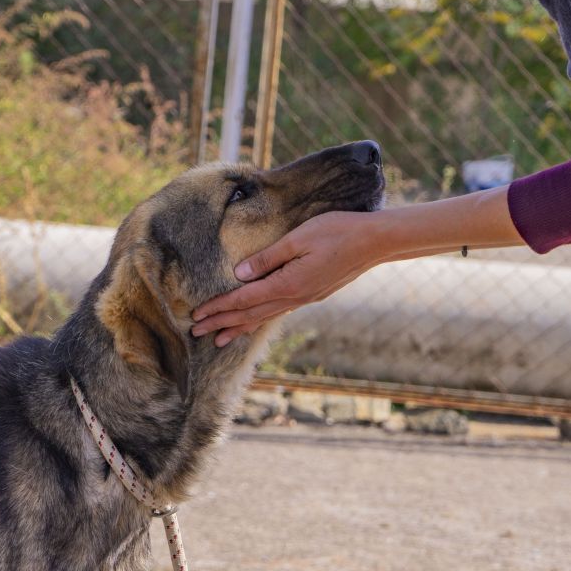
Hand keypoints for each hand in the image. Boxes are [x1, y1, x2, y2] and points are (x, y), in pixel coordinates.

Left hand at [190, 210, 383, 345]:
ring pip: (264, 317)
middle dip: (221, 324)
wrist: (375, 242)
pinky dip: (260, 320)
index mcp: (288, 283)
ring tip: (219, 340)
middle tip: (195, 333)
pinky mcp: (312, 294)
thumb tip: (240, 273)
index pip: (244, 299)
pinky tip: (254, 322)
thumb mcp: (299, 238)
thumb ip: (268, 257)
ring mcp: (304, 298)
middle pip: (250, 315)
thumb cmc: (338, 231)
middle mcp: (294, 297)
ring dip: (239, 328)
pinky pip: (278, 311)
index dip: (218, 308)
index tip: (197, 316)